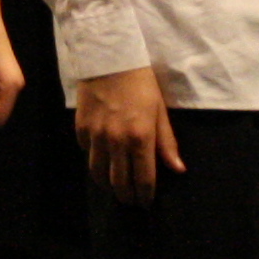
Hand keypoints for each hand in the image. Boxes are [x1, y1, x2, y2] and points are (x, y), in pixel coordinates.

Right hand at [73, 64, 180, 204]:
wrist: (109, 56)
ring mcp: (96, 135)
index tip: (146, 203)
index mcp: (140, 137)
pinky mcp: (80, 127)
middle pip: (119, 182)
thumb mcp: (159, 110)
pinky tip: (101, 158)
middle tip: (131, 202)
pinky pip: (86, 152)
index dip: (145, 195)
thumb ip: (166, 142)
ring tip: (114, 188)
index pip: (143, 178)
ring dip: (107, 185)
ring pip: (97, 173)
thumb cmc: (141, 81)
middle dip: (126, 196)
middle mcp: (116, 141)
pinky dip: (94, 159)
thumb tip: (177, 169)